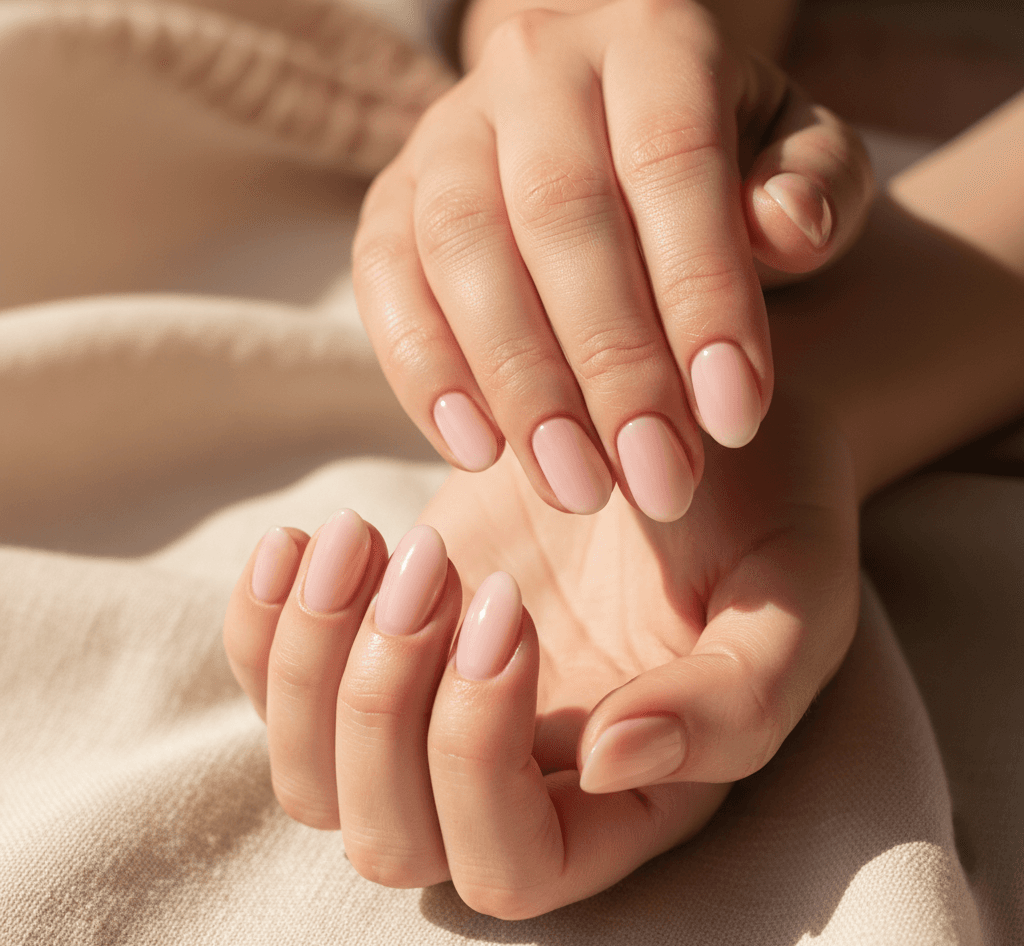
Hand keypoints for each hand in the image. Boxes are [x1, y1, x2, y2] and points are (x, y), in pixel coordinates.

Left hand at [223, 387, 859, 917]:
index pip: (510, 866)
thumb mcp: (789, 601)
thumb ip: (732, 701)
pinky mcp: (388, 646)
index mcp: (624, 804)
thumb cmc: (761, 515)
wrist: (685, 418)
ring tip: (359, 538)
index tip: (509, 608)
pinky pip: (275, 690)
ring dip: (308, 665)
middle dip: (380, 705)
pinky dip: (260, 628)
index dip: (478, 758)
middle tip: (434, 564)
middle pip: (388, 839)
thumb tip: (607, 764)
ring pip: (312, 784)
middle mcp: (522, 784)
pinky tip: (299, 543)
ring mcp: (439, 721)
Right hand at [352, 0, 872, 521]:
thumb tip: (786, 225)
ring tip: (576, 487)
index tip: (735, 420)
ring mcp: (449, 131)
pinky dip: (425, 372)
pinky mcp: (391, 200)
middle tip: (659, 482)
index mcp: (655, 38)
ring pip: (463, 251)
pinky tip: (477, 453)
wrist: (612, 138)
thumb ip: (814, 188)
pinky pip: (386, 283)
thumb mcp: (796, 160)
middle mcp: (537, 65)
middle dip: (612, 364)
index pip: (674, 163)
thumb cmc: (724, 165)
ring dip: (520, 384)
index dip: (703, 296)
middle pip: (560, 215)